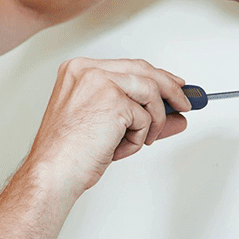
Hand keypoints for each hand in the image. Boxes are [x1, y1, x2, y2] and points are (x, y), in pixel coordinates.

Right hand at [29, 58, 190, 195]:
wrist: (53, 172)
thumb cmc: (69, 153)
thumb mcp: (108, 127)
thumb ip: (140, 115)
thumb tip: (175, 115)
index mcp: (78, 71)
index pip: (128, 66)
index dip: (155, 77)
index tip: (173, 85)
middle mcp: (87, 70)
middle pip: (144, 70)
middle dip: (170, 89)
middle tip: (184, 104)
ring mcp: (99, 81)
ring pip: (150, 91)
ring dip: (154, 121)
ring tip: (140, 140)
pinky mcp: (112, 99)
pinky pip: (144, 117)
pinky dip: (138, 137)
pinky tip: (118, 147)